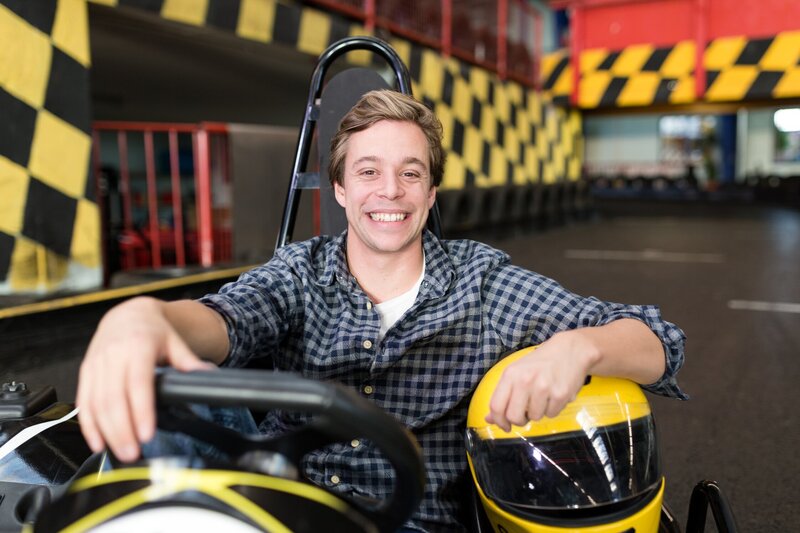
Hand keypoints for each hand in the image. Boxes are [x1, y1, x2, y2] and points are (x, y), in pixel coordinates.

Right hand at [76, 297, 212, 461]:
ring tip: (121, 452)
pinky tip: (98, 442)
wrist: (127, 313)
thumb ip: (189, 361)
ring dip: (107, 432)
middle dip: (122, 430)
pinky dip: (88, 425)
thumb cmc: (153, 330)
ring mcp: (97, 364)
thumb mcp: (175, 342)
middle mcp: (114, 355)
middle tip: (133, 453)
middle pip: (114, 399)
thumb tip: (208, 375)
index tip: (147, 434)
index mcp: (138, 347)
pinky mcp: (86, 372)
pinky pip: (84, 402)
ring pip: (96, 404)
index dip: (141, 411)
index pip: (138, 384)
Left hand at [486, 330, 598, 430]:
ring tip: (543, 397)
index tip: (505, 426)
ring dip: (538, 412)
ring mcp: (543, 387)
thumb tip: (489, 419)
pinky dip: (552, 409)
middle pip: (514, 417)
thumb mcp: (517, 373)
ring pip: (535, 417)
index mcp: (510, 374)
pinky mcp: (561, 394)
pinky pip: (551, 414)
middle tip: (525, 414)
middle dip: (519, 420)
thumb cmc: (540, 363)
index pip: (496, 406)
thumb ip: (502, 395)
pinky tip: (554, 395)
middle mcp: (525, 380)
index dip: (498, 421)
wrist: (570, 350)